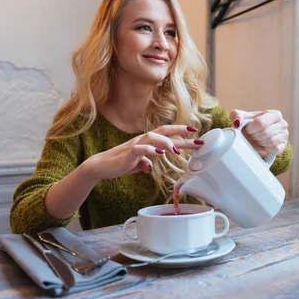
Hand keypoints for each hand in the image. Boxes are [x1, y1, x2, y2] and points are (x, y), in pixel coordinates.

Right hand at [84, 125, 202, 179]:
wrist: (101, 167)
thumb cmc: (119, 164)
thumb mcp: (136, 165)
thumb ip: (145, 163)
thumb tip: (149, 167)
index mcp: (147, 141)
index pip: (167, 134)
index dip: (182, 133)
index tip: (197, 135)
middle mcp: (143, 140)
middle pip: (164, 131)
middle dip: (181, 132)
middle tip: (196, 136)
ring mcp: (136, 145)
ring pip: (154, 137)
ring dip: (167, 142)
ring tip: (177, 150)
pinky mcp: (129, 153)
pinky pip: (141, 149)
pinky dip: (151, 150)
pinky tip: (159, 154)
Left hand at [229, 109, 288, 154]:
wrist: (255, 137)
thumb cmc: (250, 125)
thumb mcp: (242, 117)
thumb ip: (237, 115)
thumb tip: (237, 121)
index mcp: (274, 114)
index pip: (261, 123)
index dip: (250, 129)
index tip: (247, 129)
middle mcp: (282, 124)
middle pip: (265, 133)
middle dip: (254, 136)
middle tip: (251, 135)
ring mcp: (284, 135)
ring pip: (270, 141)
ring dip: (259, 142)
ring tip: (256, 139)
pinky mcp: (283, 147)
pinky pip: (274, 149)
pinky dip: (265, 148)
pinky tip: (262, 145)